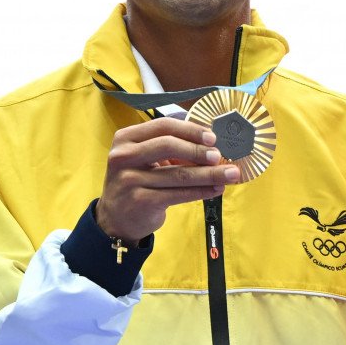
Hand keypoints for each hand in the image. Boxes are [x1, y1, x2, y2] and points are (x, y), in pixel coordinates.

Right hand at [95, 117, 239, 242]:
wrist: (116, 218)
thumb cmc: (136, 181)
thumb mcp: (143, 158)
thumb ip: (168, 147)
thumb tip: (209, 143)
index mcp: (126, 138)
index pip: (163, 126)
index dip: (190, 130)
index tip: (212, 137)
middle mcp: (124, 156)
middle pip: (168, 145)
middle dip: (198, 150)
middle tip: (219, 156)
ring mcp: (130, 179)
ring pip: (178, 174)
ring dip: (209, 174)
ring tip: (229, 174)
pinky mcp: (141, 201)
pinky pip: (178, 194)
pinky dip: (201, 191)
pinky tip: (216, 190)